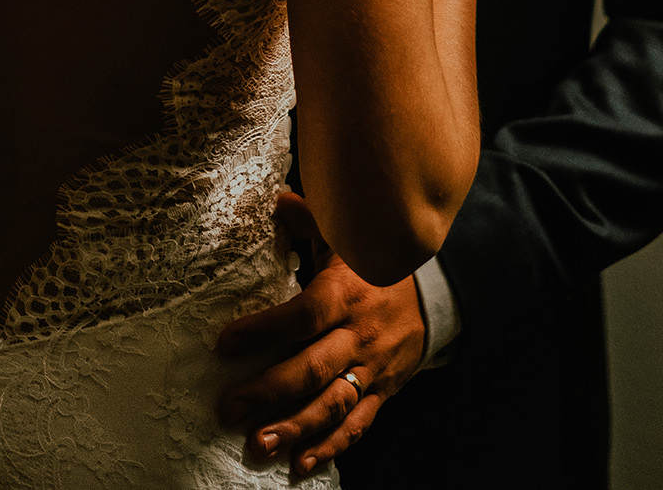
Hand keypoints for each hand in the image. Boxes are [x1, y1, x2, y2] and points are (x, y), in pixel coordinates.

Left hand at [217, 192, 425, 478]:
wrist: (436, 292)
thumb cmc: (376, 263)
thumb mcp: (347, 238)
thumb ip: (310, 221)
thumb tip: (275, 199)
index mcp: (346, 293)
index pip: (303, 314)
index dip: (265, 330)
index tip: (225, 344)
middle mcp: (359, 333)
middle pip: (313, 367)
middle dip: (268, 391)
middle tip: (228, 407)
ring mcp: (372, 367)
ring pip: (334, 403)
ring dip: (295, 428)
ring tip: (257, 445)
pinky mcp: (382, 391)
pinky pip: (358, 425)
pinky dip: (330, 448)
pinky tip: (300, 465)